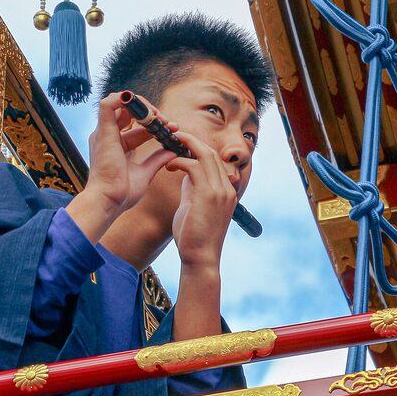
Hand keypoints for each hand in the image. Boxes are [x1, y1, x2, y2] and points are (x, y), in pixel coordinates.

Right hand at [66, 93, 176, 241]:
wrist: (109, 202)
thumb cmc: (122, 193)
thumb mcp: (145, 173)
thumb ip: (157, 160)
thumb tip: (173, 151)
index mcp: (116, 146)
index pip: (138, 127)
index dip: (157, 125)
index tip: (174, 129)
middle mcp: (108, 136)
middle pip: (129, 112)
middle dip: (151, 112)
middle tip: (167, 122)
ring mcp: (104, 132)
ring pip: (120, 103)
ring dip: (141, 105)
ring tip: (157, 116)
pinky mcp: (103, 131)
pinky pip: (107, 104)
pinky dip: (124, 99)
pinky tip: (144, 108)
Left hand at [166, 130, 237, 272]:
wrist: (200, 259)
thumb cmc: (194, 237)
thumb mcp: (194, 206)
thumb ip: (192, 187)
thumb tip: (185, 171)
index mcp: (225, 190)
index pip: (214, 160)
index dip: (198, 148)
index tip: (181, 144)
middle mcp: (227, 188)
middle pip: (211, 152)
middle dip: (192, 141)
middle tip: (174, 136)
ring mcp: (220, 191)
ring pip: (205, 155)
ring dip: (186, 145)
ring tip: (170, 143)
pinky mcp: (208, 195)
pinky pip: (194, 167)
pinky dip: (180, 161)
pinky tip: (168, 165)